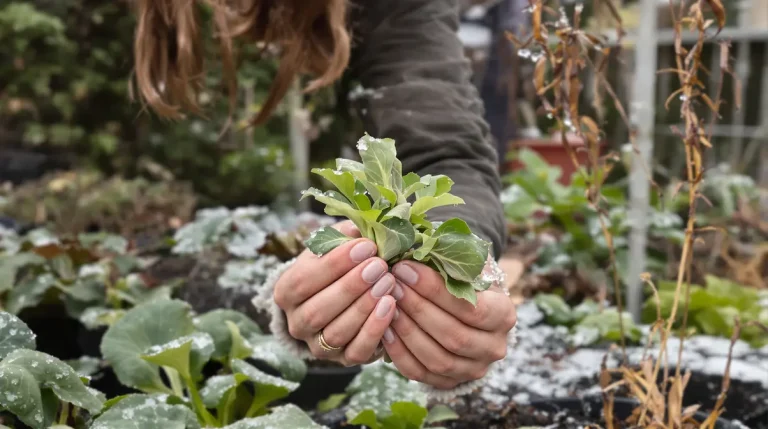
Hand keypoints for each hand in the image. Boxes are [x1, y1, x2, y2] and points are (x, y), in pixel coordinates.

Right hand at [273, 221, 400, 365]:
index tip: (365, 246)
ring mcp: (317, 346)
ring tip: (388, 283)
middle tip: (380, 266)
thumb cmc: (335, 268)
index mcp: (286, 292)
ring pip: (336, 332)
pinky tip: (390, 307)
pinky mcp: (342, 360)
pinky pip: (356, 352)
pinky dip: (374, 331)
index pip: (303, 279)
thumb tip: (361, 225)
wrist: (336, 302)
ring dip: (364, 307)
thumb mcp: (333, 247)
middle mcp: (296, 323)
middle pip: (317, 310)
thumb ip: (343, 236)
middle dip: (351, 286)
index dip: (334, 263)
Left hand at [382, 260, 516, 389]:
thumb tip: (413, 250)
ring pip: (438, 359)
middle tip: (392, 284)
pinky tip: (384, 329)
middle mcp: (494, 347)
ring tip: (386, 305)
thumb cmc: (462, 279)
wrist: (466, 307)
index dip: (435, 290)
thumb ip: (446, 260)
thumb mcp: (464, 264)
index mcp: (504, 315)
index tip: (405, 268)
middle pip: (454, 335)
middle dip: (418, 309)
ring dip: (407, 331)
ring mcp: (473, 369)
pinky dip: (400, 353)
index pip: (472, 309)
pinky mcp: (449, 382)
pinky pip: (421, 373)